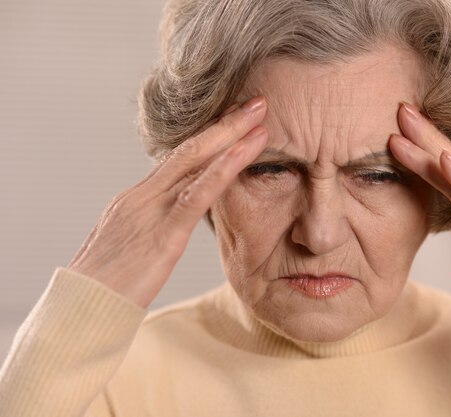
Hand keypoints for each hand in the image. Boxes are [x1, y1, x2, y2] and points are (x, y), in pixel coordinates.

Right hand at [67, 96, 267, 307]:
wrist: (80, 311)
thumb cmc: (107, 286)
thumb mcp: (132, 247)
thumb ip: (154, 226)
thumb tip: (175, 218)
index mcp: (136, 199)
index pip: (179, 159)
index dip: (211, 136)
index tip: (236, 119)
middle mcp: (142, 196)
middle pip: (190, 149)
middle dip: (226, 124)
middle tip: (257, 102)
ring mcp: (150, 211)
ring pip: (195, 163)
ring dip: (231, 137)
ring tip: (260, 117)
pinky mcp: (162, 235)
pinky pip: (196, 196)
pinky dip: (222, 170)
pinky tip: (243, 152)